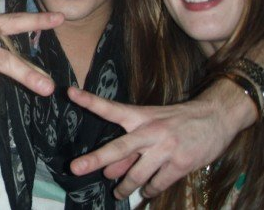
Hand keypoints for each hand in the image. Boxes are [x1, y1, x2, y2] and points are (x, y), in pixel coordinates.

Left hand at [67, 83, 250, 199]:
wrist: (216, 117)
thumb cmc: (177, 121)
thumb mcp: (151, 126)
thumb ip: (130, 148)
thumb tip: (109, 171)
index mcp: (140, 116)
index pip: (110, 108)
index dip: (90, 101)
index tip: (70, 93)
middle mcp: (150, 131)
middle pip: (119, 148)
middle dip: (95, 159)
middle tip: (75, 168)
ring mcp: (166, 147)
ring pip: (137, 174)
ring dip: (125, 187)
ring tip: (118, 193)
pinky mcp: (181, 163)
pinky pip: (157, 183)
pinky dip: (149, 190)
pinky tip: (146, 192)